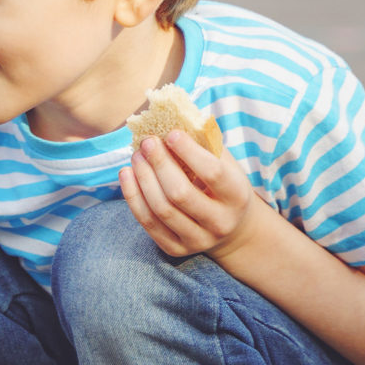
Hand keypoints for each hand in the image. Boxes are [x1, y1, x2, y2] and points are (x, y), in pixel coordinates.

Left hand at [121, 130, 265, 260]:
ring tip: (136, 156)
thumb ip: (206, 143)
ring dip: (143, 178)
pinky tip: (127, 174)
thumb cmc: (223, 185)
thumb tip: (176, 115)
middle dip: (159, 164)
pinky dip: (133, 196)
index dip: (188, 151)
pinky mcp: (176, 249)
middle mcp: (219, 222)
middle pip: (180, 193)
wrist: (231, 229)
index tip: (170, 132)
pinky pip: (148, 223)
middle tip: (147, 142)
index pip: (211, 172)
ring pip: (161, 209)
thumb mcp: (225, 164)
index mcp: (236, 196)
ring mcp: (197, 240)